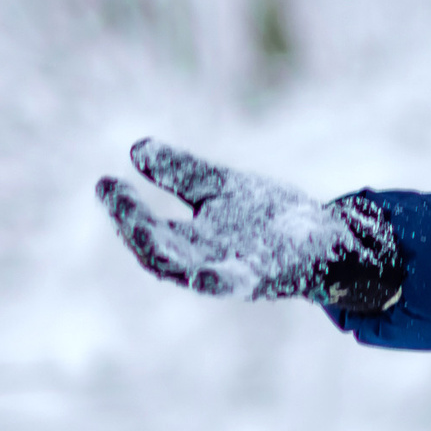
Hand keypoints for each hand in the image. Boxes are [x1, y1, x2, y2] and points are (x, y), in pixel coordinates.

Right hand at [97, 139, 404, 312]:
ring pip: (186, 270)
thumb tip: (137, 147)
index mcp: (189, 239)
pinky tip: (204, 275)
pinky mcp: (263, 276)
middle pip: (157, 250)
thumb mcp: (221, 187)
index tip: (103, 182)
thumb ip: (181, 173)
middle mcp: (202, 259)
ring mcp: (230, 270)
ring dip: (163, 254)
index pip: (145, 227)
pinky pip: (236, 283)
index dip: (122, 208)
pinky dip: (218, 280)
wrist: (326, 239)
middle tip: (117, 199)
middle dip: (133, 226)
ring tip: (141, 227)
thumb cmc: (269, 218)